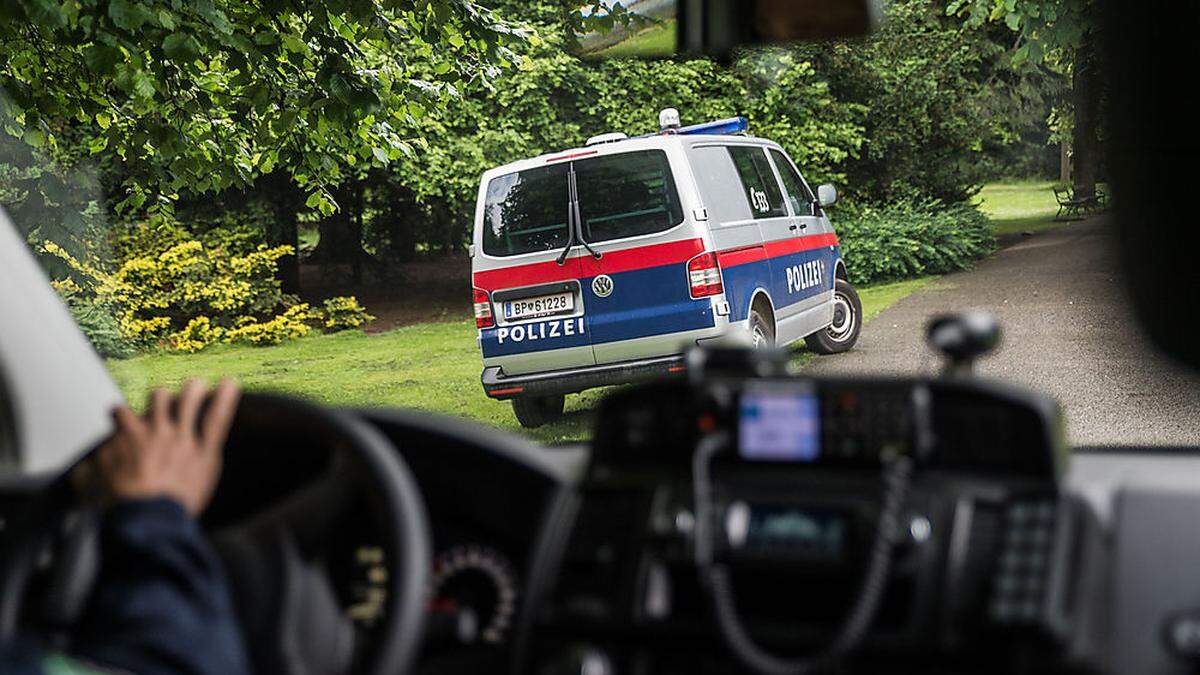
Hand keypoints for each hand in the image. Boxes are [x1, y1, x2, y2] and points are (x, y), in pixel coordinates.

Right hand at [95, 379, 239, 514]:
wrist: (147, 518)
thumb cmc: (120, 505)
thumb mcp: (92, 485)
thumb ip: (88, 470)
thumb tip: (85, 466)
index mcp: (128, 435)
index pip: (122, 413)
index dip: (122, 414)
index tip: (122, 416)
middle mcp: (155, 430)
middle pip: (159, 398)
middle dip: (162, 397)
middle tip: (165, 398)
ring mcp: (182, 438)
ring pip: (188, 401)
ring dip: (192, 390)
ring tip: (196, 384)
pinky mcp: (204, 451)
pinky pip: (216, 420)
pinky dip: (225, 400)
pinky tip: (231, 383)